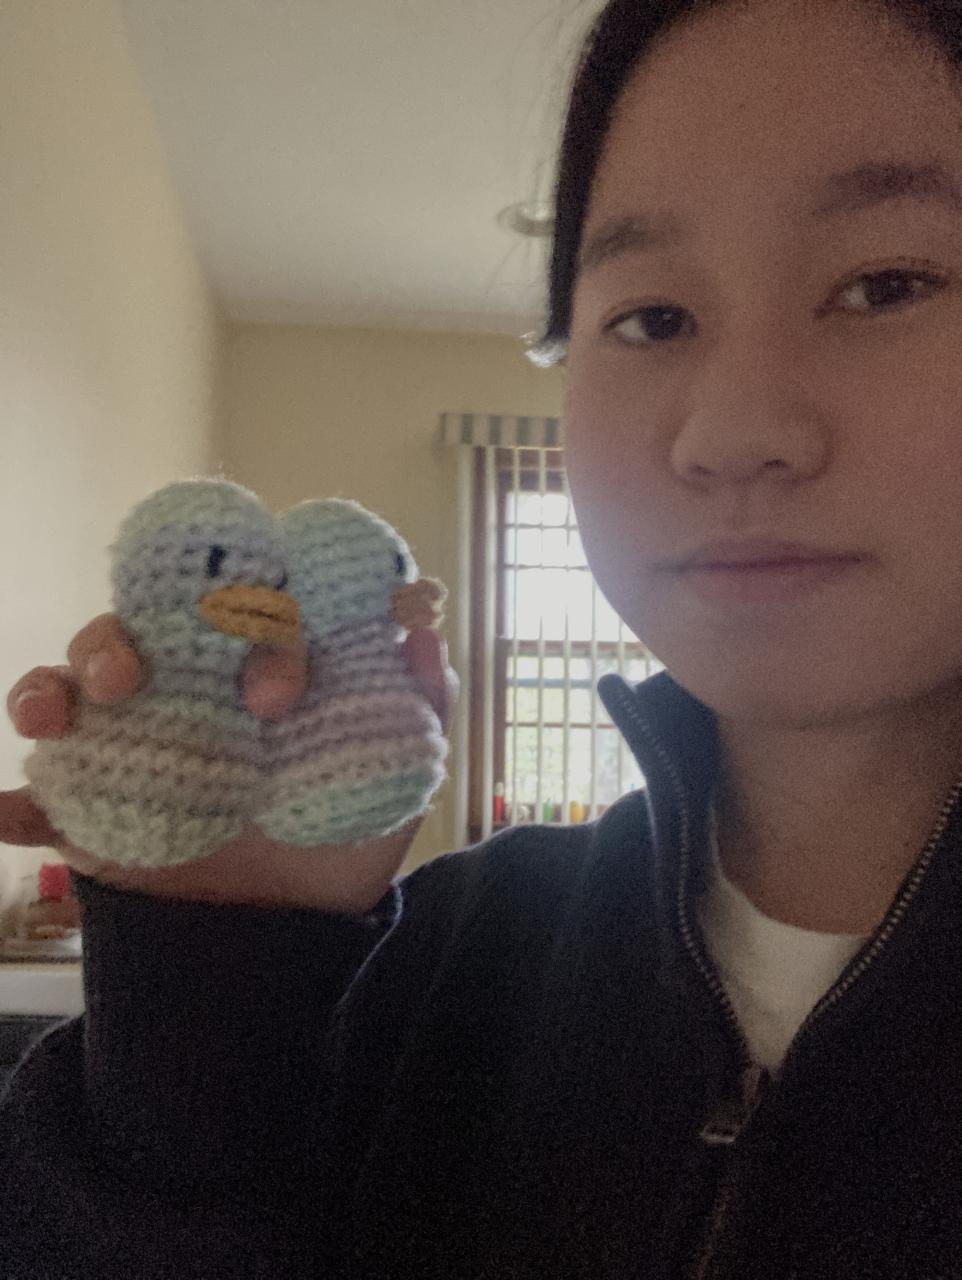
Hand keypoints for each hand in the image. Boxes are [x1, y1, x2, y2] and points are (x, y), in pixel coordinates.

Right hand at [1, 615, 457, 913]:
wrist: (290, 936)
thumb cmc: (344, 838)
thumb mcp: (398, 775)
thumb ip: (420, 703)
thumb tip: (423, 631)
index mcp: (249, 665)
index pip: (234, 606)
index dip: (246, 623)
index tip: (276, 693)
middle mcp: (184, 687)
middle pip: (135, 627)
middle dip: (121, 637)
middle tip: (133, 678)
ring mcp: (131, 742)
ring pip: (71, 683)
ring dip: (52, 684)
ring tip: (56, 717)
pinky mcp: (88, 807)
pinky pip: (34, 794)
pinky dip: (11, 803)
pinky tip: (5, 818)